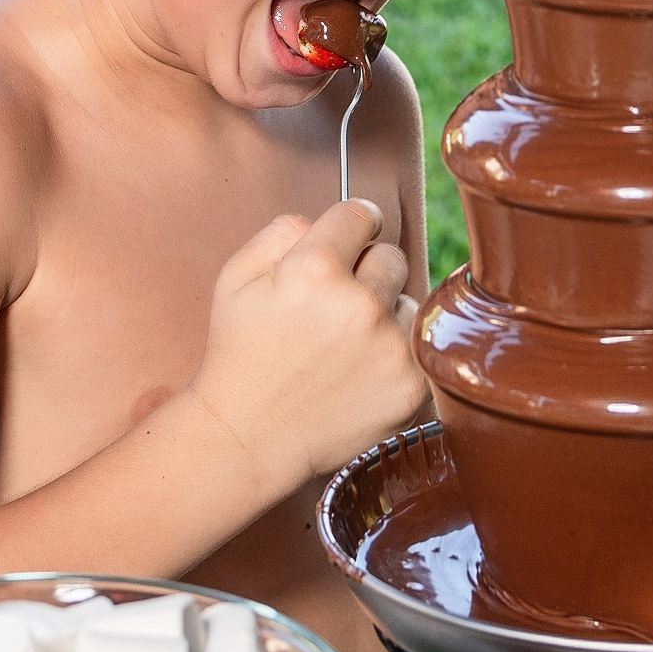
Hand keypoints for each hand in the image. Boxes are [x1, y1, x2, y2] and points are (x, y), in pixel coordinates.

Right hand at [184, 199, 428, 491]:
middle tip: (336, 307)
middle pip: (391, 256)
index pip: (361, 213)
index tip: (350, 240)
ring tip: (344, 347)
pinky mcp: (410, 385)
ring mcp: (389, 346)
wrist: (248, 437)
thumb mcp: (235, 278)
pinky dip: (395, 356)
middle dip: (367, 273)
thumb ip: (281, 231)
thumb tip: (325, 220)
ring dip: (385, 316)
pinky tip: (359, 374)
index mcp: (313, 268)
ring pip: (408, 303)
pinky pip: (417, 348)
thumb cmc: (239, 356)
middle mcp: (359, 303)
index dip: (351, 226)